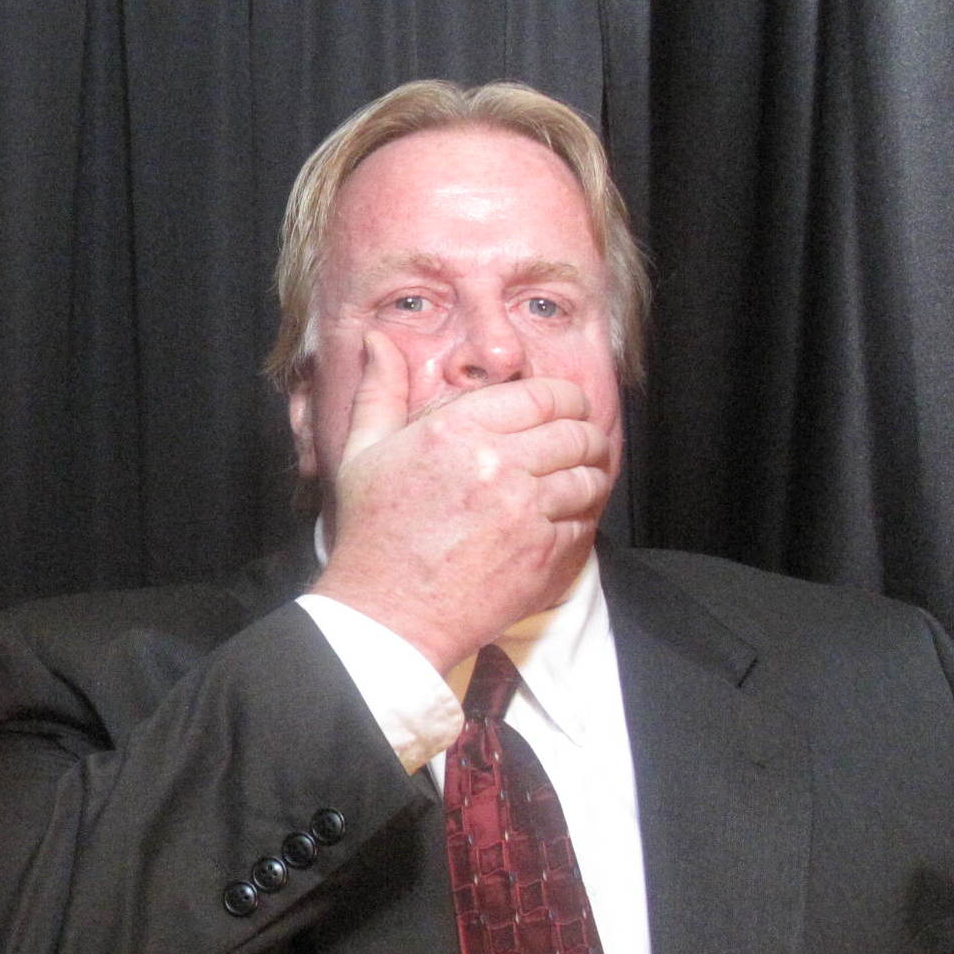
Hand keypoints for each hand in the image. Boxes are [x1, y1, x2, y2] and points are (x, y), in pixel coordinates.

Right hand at [313, 329, 613, 670]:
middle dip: (585, 435)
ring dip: (589, 477)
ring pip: (589, 477)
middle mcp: (498, 464)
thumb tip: (376, 340)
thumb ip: (378, 390)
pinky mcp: (544, 554)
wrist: (388, 613)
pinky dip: (582, 520)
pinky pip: (585, 523)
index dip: (564, 398)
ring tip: (576, 481)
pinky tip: (563, 520)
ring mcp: (526, 511)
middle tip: (578, 444)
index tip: (564, 408)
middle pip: (577, 433)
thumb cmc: (373, 534)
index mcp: (457, 430)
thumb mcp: (363, 452)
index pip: (543, 395)